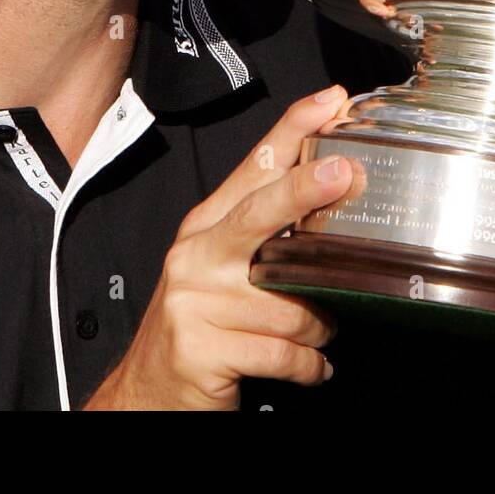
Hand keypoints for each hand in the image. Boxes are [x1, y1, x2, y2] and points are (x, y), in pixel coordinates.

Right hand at [85, 85, 353, 409]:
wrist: (149, 391)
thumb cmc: (201, 326)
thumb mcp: (224, 269)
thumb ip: (266, 234)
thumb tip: (330, 196)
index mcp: (206, 227)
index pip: (253, 167)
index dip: (293, 130)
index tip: (329, 102)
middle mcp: (197, 255)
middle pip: (258, 212)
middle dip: (303, 189)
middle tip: (344, 175)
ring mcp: (195, 302)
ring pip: (288, 304)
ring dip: (318, 327)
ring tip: (316, 335)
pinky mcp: (201, 349)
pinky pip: (282, 354)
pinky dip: (308, 366)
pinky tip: (311, 367)